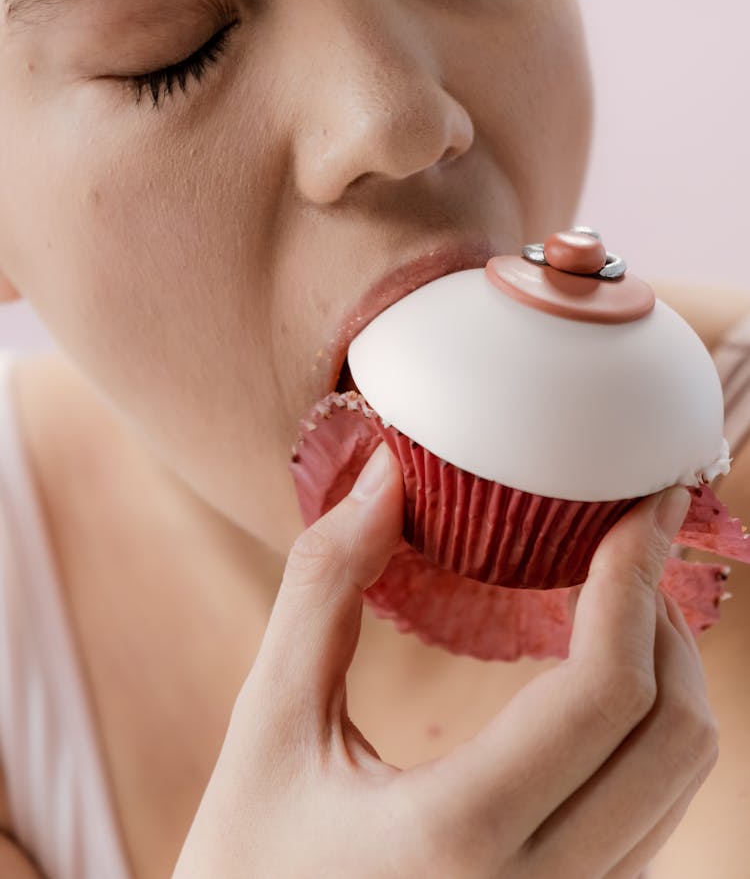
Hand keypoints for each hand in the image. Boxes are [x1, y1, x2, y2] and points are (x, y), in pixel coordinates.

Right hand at [172, 444, 716, 878]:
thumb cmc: (247, 858)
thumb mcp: (268, 719)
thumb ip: (325, 586)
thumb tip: (385, 474)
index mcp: (455, 835)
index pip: (605, 692)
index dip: (635, 581)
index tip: (644, 507)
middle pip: (675, 740)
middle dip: (664, 621)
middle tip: (628, 543)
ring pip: (681, 785)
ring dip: (668, 675)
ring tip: (614, 599)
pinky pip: (655, 820)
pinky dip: (649, 734)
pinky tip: (596, 683)